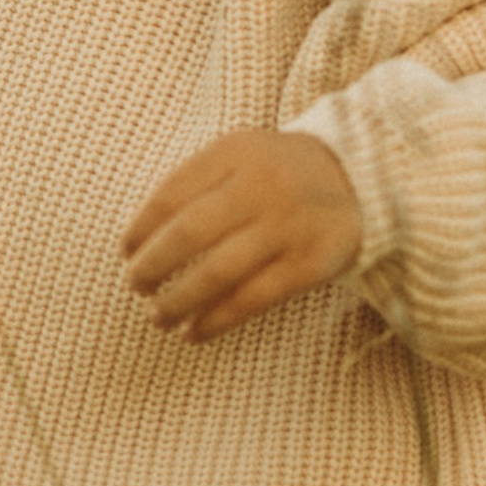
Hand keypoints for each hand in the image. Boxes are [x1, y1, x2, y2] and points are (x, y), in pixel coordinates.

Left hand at [121, 130, 361, 341]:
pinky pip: (251, 299)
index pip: (171, 195)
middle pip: (189, 234)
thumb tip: (140, 241)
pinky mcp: (310, 264)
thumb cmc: (279, 172)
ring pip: (217, 273)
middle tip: (136, 286)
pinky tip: (194, 332)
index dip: (141, 229)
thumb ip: (196, 183)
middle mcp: (261, 186)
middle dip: (152, 267)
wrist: (359, 177)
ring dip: (178, 301)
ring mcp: (288, 226)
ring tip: (158, 316)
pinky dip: (216, 321)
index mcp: (234, 153)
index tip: (126, 252)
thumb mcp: (240, 155)